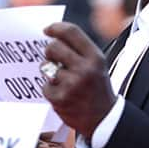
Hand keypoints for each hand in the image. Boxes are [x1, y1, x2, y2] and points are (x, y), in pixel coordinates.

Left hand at [42, 23, 116, 139]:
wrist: (103, 119)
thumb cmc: (96, 88)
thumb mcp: (96, 65)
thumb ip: (79, 50)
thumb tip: (53, 36)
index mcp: (95, 58)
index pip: (71, 32)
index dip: (56, 28)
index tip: (47, 30)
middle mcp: (84, 69)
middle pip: (53, 47)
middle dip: (49, 51)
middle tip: (53, 58)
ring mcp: (71, 84)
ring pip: (46, 67)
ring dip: (49, 71)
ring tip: (62, 80)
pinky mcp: (60, 98)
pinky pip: (44, 86)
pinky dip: (50, 89)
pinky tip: (63, 94)